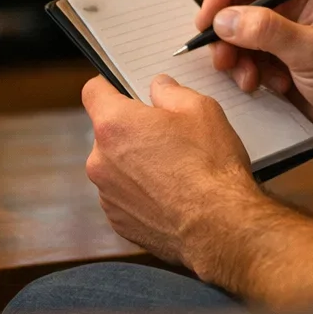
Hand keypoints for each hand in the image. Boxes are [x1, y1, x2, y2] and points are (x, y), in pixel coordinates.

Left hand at [81, 74, 259, 267]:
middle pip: (108, 133)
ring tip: (174, 169)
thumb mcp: (200, 109)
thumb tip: (159, 88)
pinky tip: (172, 194)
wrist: (219, 227)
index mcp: (115, 125)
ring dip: (136, 163)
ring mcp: (107, 195)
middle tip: (167, 134)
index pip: (93, 92)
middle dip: (132, 130)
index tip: (123, 88)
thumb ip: (171, 91)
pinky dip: (141, 192)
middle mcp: (100, 161)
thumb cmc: (210, 167)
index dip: (109, 86)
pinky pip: (124, 196)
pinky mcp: (119, 222)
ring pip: (116, 166)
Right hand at [199, 0, 312, 157]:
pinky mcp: (282, 66)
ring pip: (239, 38)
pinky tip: (268, 88)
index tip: (206, 22)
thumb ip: (268, 31)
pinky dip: (249, 75)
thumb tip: (224, 19)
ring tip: (250, 80)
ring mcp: (287, 39)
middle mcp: (294, 10)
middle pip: (239, 8)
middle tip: (222, 60)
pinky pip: (249, 62)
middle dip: (226, 35)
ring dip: (237, 59)